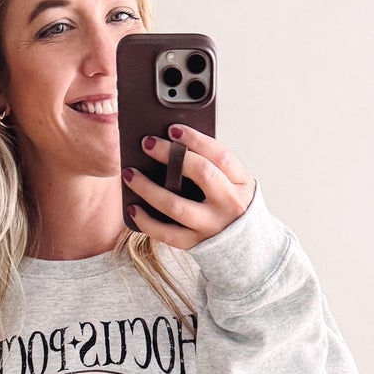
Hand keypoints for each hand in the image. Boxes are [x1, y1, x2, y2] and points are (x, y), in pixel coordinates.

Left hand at [123, 126, 255, 249]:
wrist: (243, 245)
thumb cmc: (229, 204)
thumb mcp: (233, 181)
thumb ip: (212, 163)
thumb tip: (173, 141)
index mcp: (240, 182)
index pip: (220, 155)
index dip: (196, 139)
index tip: (173, 129)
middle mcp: (228, 204)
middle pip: (201, 173)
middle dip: (171, 155)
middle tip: (147, 143)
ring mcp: (211, 226)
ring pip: (176, 205)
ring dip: (148, 188)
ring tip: (130, 174)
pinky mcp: (195, 243)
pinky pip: (167, 233)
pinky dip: (146, 221)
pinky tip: (133, 208)